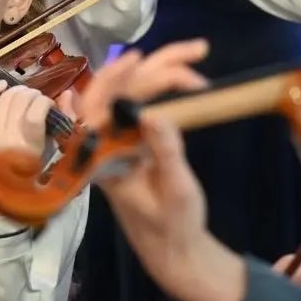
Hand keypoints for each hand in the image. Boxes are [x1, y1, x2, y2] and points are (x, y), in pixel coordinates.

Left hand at [0, 81, 74, 214]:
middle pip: (21, 100)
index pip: (36, 111)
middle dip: (33, 94)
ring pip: (5, 97)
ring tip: (24, 96)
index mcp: (29, 147)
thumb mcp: (49, 154)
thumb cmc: (27, 177)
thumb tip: (67, 94)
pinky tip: (2, 85)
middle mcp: (8, 137)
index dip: (44, 101)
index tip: (48, 105)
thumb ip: (61, 124)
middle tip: (37, 100)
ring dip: (18, 90)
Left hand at [75, 41, 212, 287]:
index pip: (101, 106)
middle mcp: (106, 142)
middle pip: (120, 90)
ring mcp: (120, 139)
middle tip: (198, 51)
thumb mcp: (176, 191)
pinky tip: (173, 71)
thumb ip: (165, 152)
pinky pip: (140, 103)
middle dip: (156, 65)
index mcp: (103, 156)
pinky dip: (159, 85)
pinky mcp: (135, 139)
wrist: (175, 249)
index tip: (138, 59)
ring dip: (163, 71)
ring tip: (199, 56)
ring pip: (134, 92)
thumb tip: (154, 113)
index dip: (116, 78)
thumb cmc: (173, 225)